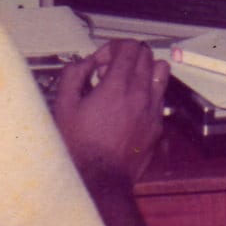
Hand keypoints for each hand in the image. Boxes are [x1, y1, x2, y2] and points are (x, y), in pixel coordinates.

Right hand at [53, 40, 169, 181]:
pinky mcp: (158, 124)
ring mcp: (153, 109)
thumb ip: (73, 75)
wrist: (99, 179)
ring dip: (143, 69)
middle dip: (126, 56)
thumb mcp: (64, 106)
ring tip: (125, 82)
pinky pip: (160, 95)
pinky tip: (130, 104)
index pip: (129, 47)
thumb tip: (86, 63)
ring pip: (161, 71)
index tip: (100, 62)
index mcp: (118, 86)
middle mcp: (140, 94)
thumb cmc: (79, 147)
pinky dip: (148, 90)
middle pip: (146, 55)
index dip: (112, 48)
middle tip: (107, 72)